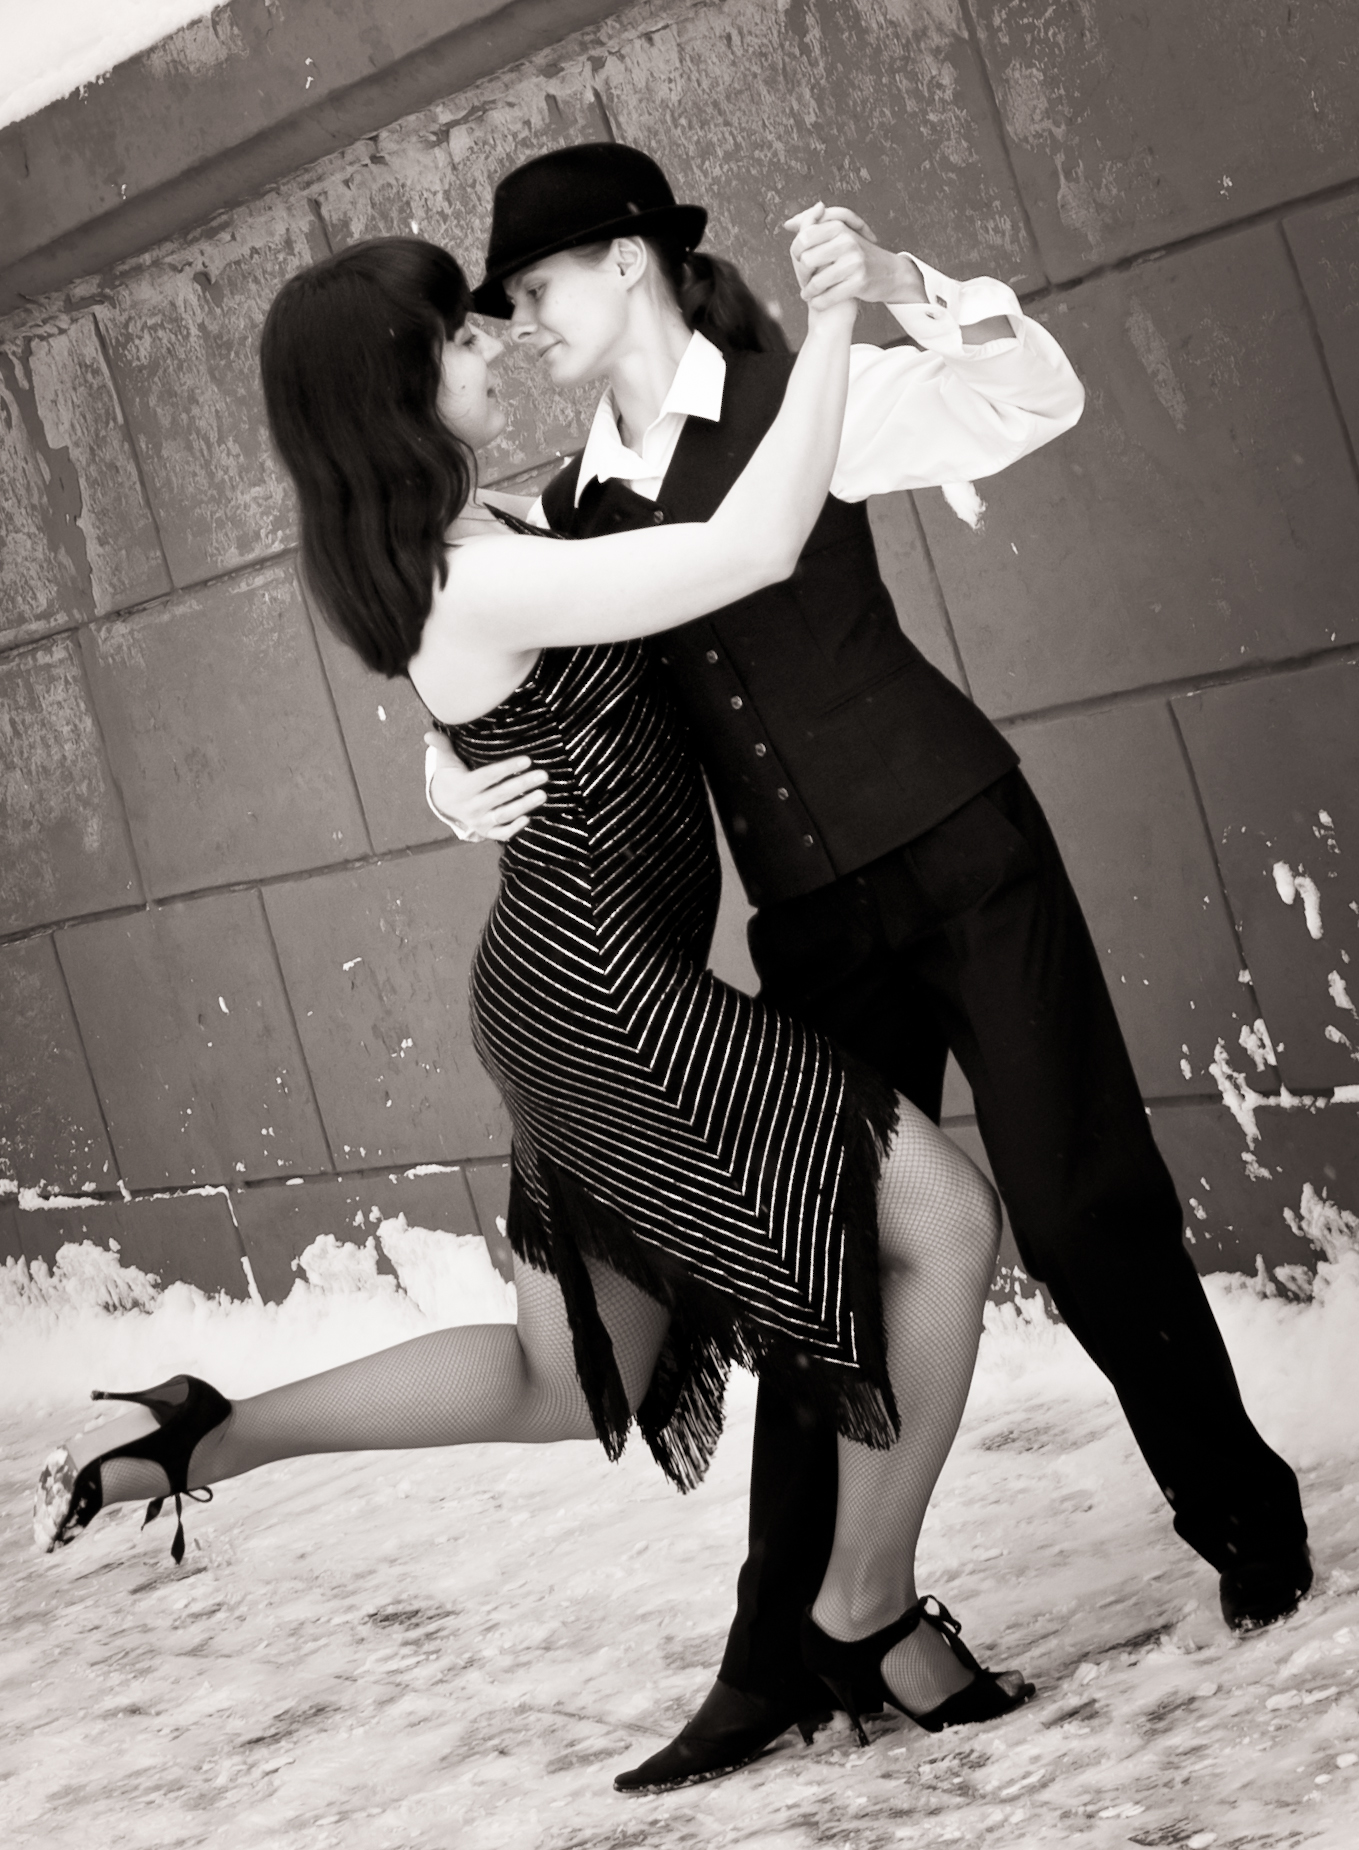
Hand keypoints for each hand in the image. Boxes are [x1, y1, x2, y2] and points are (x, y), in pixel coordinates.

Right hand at [423, 731, 546, 840]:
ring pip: (503, 814)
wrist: (444, 804)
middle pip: (500, 795)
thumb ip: (442, 746)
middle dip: (522, 785)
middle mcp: (471, 806)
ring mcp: (479, 821)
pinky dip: (513, 829)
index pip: (488, 776)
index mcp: (463, 787)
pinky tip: (528, 819)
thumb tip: (429, 733)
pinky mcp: (485, 832)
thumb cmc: (451, 777)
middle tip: (543, 775)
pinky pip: (500, 834)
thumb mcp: (445, 762)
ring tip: (542, 794)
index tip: (527, 761)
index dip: (507, 769)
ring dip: (524, 805)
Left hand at [784, 204, 926, 309]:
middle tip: (805, 281)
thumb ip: (813, 226)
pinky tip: (818, 302)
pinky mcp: (859, 281)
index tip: (800, 261)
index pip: (803, 238)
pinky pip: (828, 297)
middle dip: (802, 275)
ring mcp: (854, 261)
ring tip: (808, 294)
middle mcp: (847, 241)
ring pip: (816, 282)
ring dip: (809, 292)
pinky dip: (819, 303)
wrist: (888, 273)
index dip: (796, 253)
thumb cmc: (857, 255)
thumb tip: (788, 224)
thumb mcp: (840, 234)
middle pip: (806, 261)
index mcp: (838, 227)